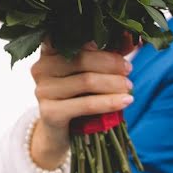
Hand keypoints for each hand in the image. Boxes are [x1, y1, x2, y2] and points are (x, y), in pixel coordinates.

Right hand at [30, 41, 133, 170]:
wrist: (59, 134)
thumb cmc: (77, 97)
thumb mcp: (90, 73)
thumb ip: (106, 53)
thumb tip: (131, 39)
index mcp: (49, 51)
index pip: (74, 38)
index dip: (100, 40)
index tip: (123, 47)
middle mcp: (41, 67)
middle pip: (82, 58)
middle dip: (111, 63)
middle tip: (128, 70)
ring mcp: (43, 90)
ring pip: (86, 81)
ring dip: (113, 83)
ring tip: (129, 87)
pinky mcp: (49, 112)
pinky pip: (86, 104)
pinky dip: (110, 102)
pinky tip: (126, 101)